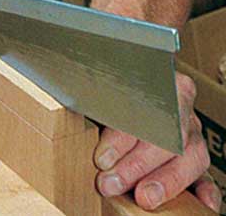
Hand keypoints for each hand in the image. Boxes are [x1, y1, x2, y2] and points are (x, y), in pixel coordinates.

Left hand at [95, 72, 220, 210]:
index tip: (102, 158)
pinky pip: (206, 174)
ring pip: (191, 156)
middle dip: (138, 165)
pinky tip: (203, 202)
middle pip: (169, 137)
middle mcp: (180, 109)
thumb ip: (94, 101)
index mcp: (159, 84)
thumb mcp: (97, 90)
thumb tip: (80, 119)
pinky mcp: (194, 160)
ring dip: (166, 180)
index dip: (123, 138)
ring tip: (144, 197)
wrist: (114, 89)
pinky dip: (206, 190)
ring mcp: (191, 135)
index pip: (145, 110)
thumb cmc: (104, 93)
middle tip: (110, 183)